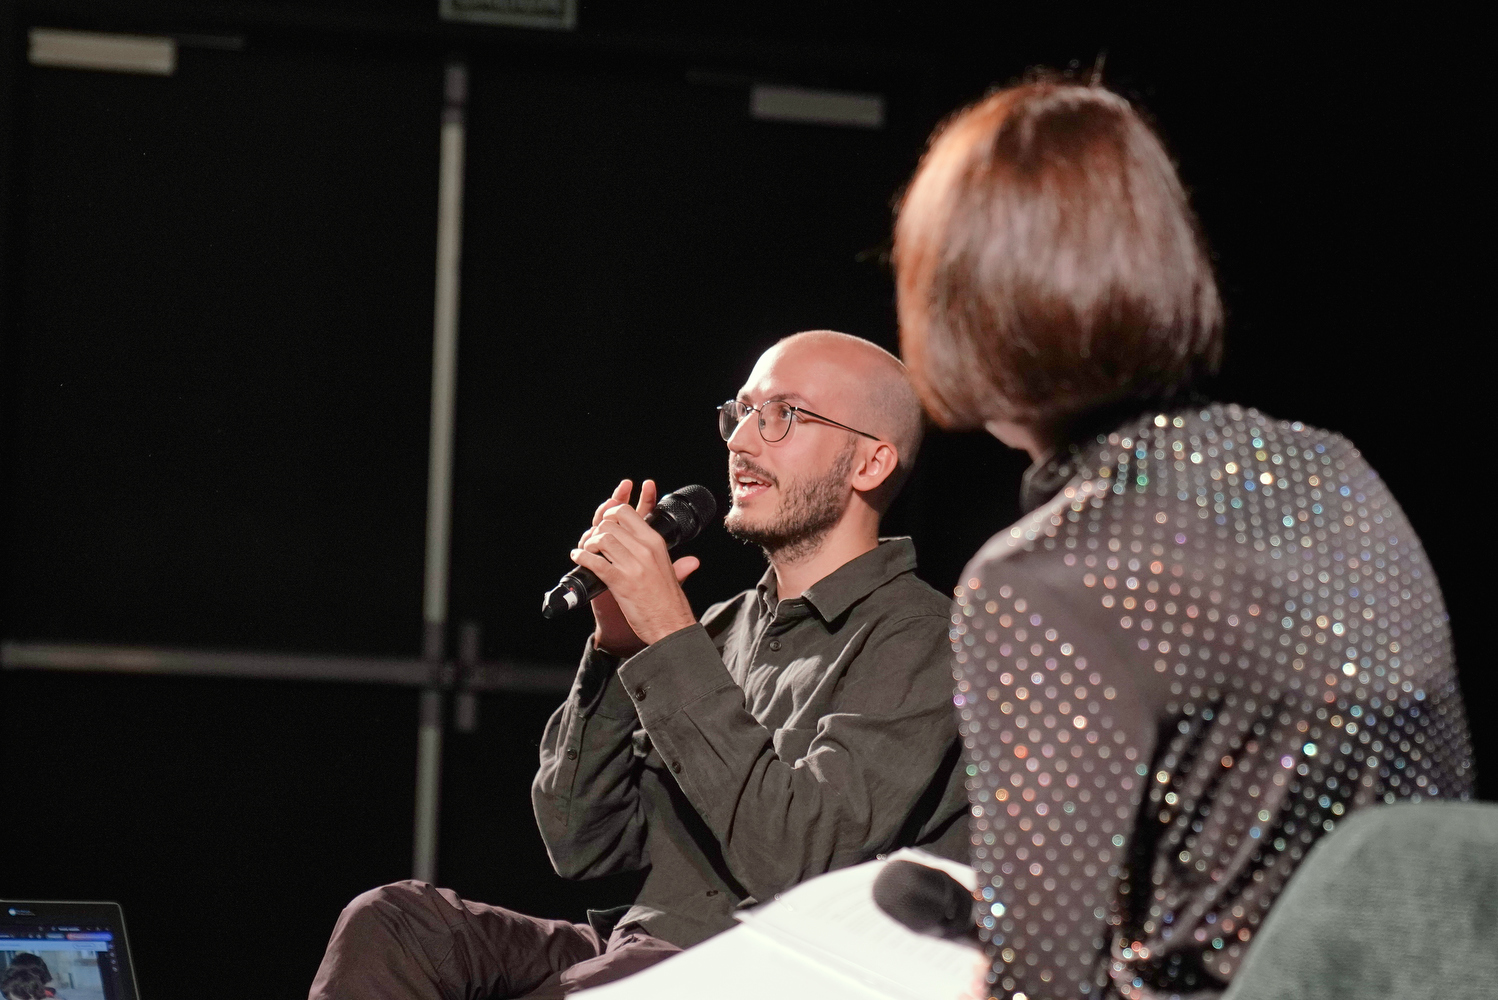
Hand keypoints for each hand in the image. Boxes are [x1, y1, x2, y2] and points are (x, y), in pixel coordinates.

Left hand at [575, 479, 700, 656]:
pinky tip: (579, 559)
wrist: (671, 625)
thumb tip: (690, 561)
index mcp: (655, 542)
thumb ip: (672, 560)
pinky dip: (582, 558)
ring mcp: (633, 565)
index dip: (608, 515)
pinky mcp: (621, 582)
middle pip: (609, 525)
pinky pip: (595, 562)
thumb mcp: (671, 571)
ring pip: (601, 540)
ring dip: (587, 545)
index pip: (625, 512)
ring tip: (586, 552)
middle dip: (595, 532)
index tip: (604, 525)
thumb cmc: (669, 601)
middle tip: (592, 543)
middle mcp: (645, 549)